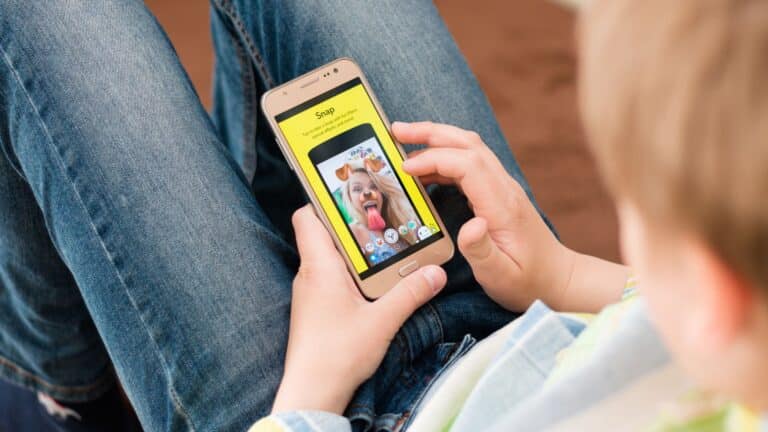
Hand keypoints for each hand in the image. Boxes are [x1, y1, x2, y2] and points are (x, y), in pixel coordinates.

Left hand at [272, 205, 446, 413]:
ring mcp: (309, 293)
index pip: (307, 217)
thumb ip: (410, 293)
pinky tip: (371, 285)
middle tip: (383, 222)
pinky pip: (328, 279)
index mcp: (320, 266)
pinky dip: (348, 275)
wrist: (312, 392)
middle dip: (352, 227)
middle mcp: (309, 274)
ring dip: (353, 253)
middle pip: (323, 234)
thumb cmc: (338, 353)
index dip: (325, 202)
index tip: (352, 196)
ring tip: (384, 251)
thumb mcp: (383, 320)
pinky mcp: (313, 310)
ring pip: (327, 258)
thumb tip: (436, 272)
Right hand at [393, 121, 576, 310]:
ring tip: (403, 140)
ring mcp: (503, 187)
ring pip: (469, 148)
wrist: (558, 279)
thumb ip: (481, 250)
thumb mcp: (501, 276)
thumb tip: (470, 224)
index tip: (405, 169)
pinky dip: (444, 157)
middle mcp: (504, 188)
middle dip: (431, 132)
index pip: (467, 164)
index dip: (434, 159)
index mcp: (502, 205)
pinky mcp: (498, 192)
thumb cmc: (528, 281)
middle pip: (468, 144)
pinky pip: (470, 163)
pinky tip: (423, 170)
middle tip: (396, 130)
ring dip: (437, 138)